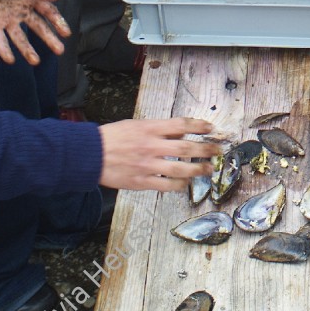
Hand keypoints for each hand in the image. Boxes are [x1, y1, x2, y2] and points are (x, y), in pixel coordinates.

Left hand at [0, 0, 70, 65]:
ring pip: (20, 38)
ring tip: (35, 61)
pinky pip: (0, 41)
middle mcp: (20, 11)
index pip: (47, 12)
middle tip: (59, 50)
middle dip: (48, 39)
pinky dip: (4, 51)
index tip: (66, 33)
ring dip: (27, 50)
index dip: (58, 22)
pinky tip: (10, 60)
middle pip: (38, 28)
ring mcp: (6, 20)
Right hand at [98, 118, 221, 191]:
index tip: (211, 128)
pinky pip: (166, 185)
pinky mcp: (141, 181)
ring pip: (180, 169)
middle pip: (186, 149)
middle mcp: (151, 146)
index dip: (199, 126)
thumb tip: (181, 133)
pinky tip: (185, 184)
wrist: (90, 154)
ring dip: (198, 170)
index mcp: (150, 128)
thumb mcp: (136, 125)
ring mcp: (147, 165)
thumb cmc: (113, 137)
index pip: (181, 125)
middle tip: (218, 150)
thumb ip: (159, 129)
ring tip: (209, 169)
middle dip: (206, 150)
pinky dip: (179, 185)